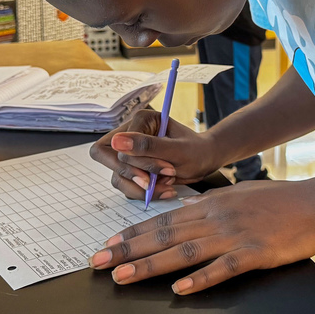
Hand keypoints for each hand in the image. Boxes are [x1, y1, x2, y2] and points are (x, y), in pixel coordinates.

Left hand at [88, 179, 314, 293]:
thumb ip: (211, 204)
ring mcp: (232, 235)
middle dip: (127, 249)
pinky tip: (180, 289)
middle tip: (97, 261)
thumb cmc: (279, 200)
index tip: (108, 241)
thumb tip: (188, 212)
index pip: (163, 219)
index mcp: (211, 203)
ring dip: (149, 264)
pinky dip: (199, 279)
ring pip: (183, 251)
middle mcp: (215, 217)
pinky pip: (221, 268)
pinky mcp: (252, 253)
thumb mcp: (238, 194)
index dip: (133, 232)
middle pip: (163, 234)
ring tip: (122, 276)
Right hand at [89, 109, 223, 200]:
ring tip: (167, 186)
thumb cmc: (196, 151)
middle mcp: (130, 134)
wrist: (205, 161)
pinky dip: (144, 193)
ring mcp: (130, 153)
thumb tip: (117, 142)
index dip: (134, 161)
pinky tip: (165, 189)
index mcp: (140, 120)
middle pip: (109, 159)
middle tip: (154, 184)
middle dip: (134, 176)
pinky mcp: (133, 169)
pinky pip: (126, 186)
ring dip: (140, 188)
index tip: (158, 171)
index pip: (117, 143)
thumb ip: (147, 146)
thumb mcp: (176, 149)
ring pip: (117, 176)